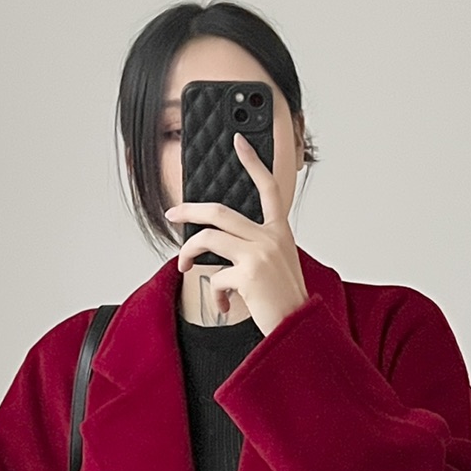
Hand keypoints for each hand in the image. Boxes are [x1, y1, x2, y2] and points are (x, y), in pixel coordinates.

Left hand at [164, 129, 309, 333]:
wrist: (299, 330)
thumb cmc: (285, 302)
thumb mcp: (278, 266)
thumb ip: (256, 248)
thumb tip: (215, 246)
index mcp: (280, 232)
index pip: (268, 187)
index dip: (253, 162)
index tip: (239, 141)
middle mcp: (271, 237)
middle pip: (219, 212)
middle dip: (189, 210)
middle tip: (172, 212)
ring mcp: (259, 254)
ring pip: (207, 238)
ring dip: (188, 252)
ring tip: (185, 265)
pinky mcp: (248, 274)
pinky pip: (214, 277)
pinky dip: (215, 294)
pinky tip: (226, 305)